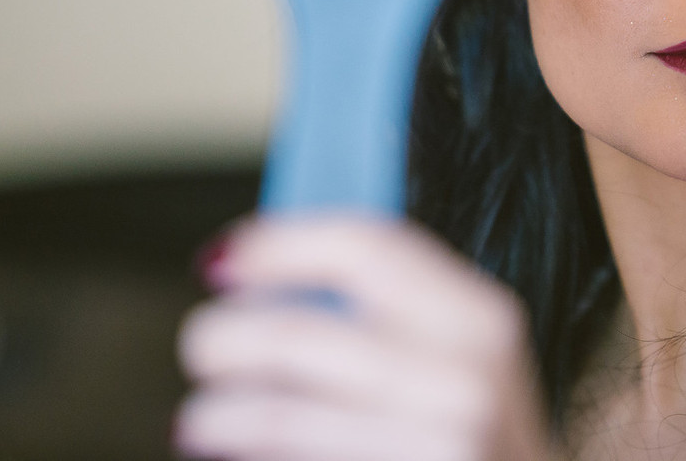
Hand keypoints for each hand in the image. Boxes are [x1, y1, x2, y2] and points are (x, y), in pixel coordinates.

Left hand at [175, 217, 555, 459]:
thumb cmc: (477, 427)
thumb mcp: (466, 348)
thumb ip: (391, 301)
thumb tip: (266, 268)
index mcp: (481, 319)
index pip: (363, 248)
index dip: (278, 244)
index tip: (222, 259)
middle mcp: (464, 383)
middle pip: (298, 334)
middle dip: (222, 338)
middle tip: (204, 344)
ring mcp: (437, 451)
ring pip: (277, 416)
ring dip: (215, 414)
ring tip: (203, 416)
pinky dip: (249, 456)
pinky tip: (237, 451)